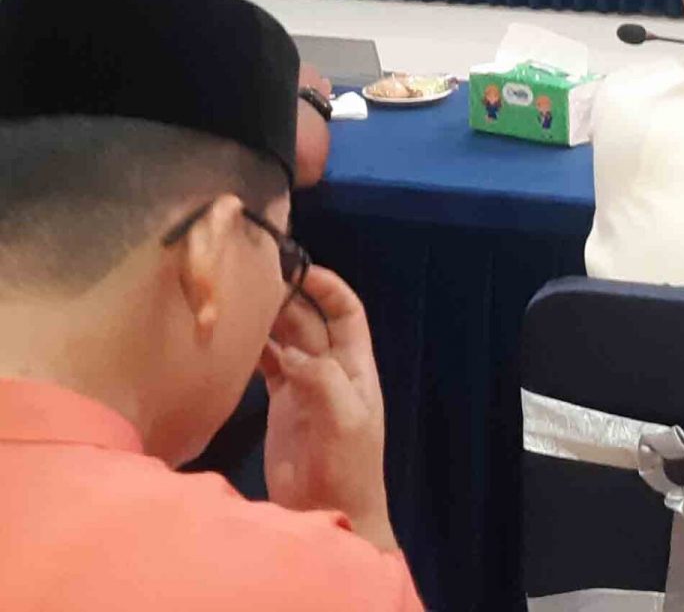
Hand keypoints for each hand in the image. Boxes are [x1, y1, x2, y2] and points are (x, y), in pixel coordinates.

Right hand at [260, 266, 394, 551]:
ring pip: (286, 340)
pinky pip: (267, 366)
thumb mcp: (343, 419)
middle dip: (290, 298)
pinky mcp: (281, 404)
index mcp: (356, 367)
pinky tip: (232, 338)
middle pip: (311, 322)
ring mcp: (304, 386)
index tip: (302, 268)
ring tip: (239, 300)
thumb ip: (322, 380)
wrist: (329, 509)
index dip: (329, 289)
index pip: (347, 314)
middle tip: (256, 278)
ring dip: (268, 321)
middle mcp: (331, 370)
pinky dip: (253, 350)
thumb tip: (289, 353)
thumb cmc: (346, 466)